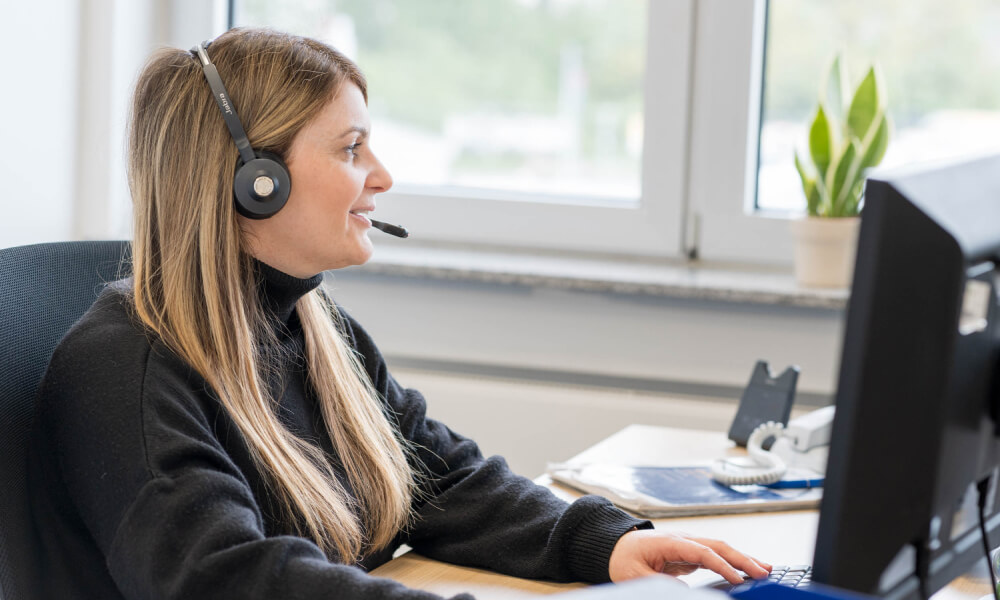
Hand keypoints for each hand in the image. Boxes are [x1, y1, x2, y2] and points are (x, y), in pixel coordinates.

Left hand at [608, 529, 770, 584]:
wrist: (616, 547)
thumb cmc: (623, 558)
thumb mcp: (635, 575)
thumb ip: (660, 581)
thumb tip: (683, 590)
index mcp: (670, 542)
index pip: (702, 552)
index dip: (722, 565)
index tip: (738, 579)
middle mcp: (683, 539)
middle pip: (718, 546)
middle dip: (742, 558)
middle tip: (764, 572)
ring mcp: (688, 544)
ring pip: (720, 549)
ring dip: (743, 559)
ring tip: (765, 569)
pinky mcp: (690, 553)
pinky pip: (716, 557)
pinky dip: (732, 563)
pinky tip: (745, 571)